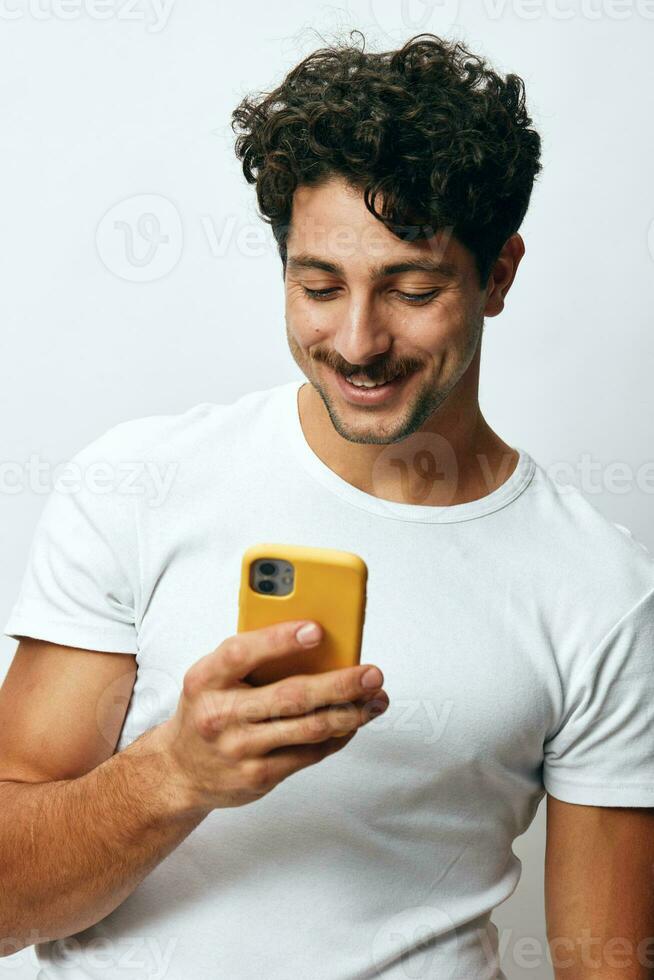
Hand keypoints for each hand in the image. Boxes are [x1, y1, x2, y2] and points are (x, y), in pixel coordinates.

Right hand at [155, 620, 388, 813]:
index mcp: (206, 679)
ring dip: (351, 713)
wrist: (180, 770)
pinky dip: (338, 736)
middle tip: (373, 674)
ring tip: (376, 699)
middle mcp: (219, 715)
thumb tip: (315, 641)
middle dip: (340, 684)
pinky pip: (309, 754)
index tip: (317, 630)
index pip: (241, 653)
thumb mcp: (213, 676)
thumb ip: (251, 657)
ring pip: (308, 729)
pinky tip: (354, 721)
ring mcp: (239, 750)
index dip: (279, 640)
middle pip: (290, 697)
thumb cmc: (209, 707)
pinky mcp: (258, 777)